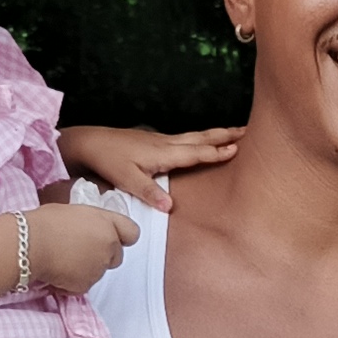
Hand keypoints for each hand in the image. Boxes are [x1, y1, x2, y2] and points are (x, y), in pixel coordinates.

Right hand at [25, 200, 132, 296]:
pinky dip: (73, 280)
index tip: (112, 237)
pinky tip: (57, 269)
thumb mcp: (75, 212)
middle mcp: (108, 245)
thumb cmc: (45, 222)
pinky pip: (83, 284)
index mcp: (107, 222)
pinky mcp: (86, 285)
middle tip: (80, 249)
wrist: (29, 244)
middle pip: (117, 256)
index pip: (131, 233)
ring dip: (87, 267)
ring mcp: (99, 267)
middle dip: (103, 255)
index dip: (122, 236)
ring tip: (63, 258)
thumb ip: (93, 223)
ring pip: (99, 271)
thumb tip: (91, 231)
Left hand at [61, 120, 245, 209]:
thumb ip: (149, 192)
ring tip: (233, 132)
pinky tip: (202, 140)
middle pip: (201, 138)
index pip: (196, 153)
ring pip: (194, 136)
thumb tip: (169, 207)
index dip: (216, 152)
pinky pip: (185, 138)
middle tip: (247, 131)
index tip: (237, 148)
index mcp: (163, 153)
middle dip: (224, 135)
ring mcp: (161, 140)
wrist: (89, 142)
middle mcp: (165, 143)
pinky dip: (200, 137)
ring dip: (215, 134)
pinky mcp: (155, 141)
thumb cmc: (107, 160)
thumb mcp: (126, 179)